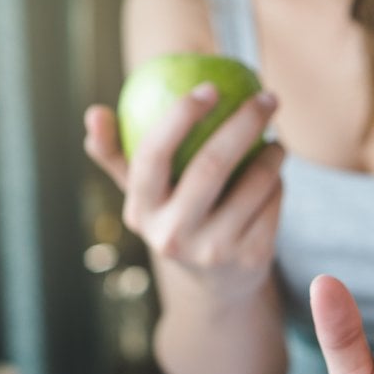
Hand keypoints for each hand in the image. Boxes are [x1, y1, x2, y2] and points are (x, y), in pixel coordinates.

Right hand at [83, 84, 284, 296]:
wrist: (216, 285)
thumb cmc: (175, 218)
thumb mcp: (144, 195)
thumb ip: (116, 154)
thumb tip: (94, 113)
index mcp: (141, 211)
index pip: (152, 155)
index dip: (180, 116)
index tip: (209, 88)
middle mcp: (173, 235)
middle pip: (211, 165)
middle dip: (244, 123)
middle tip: (266, 98)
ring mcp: (213, 251)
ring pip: (253, 183)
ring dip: (272, 153)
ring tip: (274, 141)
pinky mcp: (250, 258)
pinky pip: (273, 202)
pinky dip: (278, 182)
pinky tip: (276, 175)